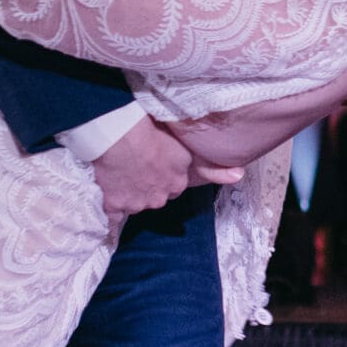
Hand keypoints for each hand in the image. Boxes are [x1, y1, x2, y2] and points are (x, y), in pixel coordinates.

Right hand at [85, 116, 241, 222]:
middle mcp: (159, 198)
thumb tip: (238, 175)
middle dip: (148, 188)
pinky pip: (112, 215)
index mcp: (177, 182)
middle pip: (155, 197)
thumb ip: (211, 166)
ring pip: (134, 204)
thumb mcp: (185, 145)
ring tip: (119, 173)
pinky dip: (111, 209)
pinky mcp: (113, 205)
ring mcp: (136, 204)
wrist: (120, 134)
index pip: (174, 186)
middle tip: (137, 167)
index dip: (164, 175)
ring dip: (128, 194)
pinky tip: (109, 202)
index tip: (156, 164)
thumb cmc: (152, 131)